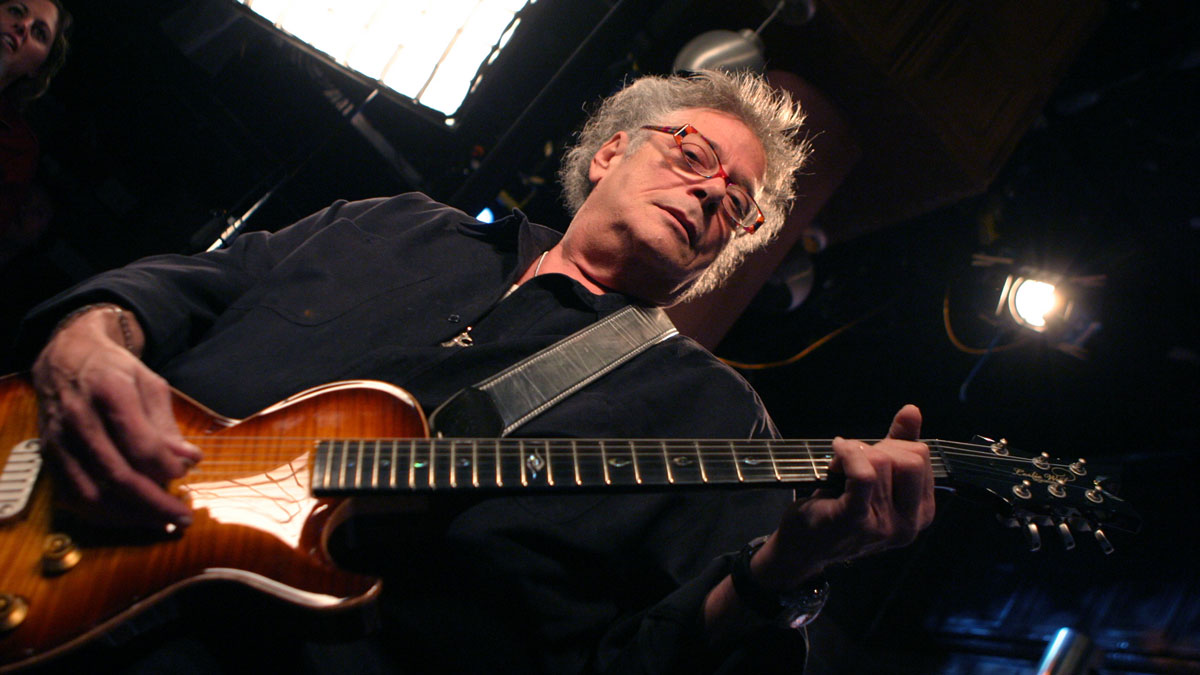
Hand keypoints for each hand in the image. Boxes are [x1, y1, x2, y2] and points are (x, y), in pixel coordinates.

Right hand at [31, 306, 200, 528]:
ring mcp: (60, 441)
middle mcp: (80, 419)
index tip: (185, 473)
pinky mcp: (49, 456)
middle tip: (182, 517)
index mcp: (110, 393)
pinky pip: (74, 496)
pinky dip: (103, 513)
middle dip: (155, 503)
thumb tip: (188, 460)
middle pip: (118, 475)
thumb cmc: (114, 371)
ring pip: (93, 494)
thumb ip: (167, 426)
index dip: (166, 467)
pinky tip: (129, 516)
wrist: (66, 357)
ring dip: (130, 515)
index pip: (140, 445)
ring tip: (160, 521)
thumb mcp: (150, 386)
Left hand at [754, 405, 935, 588]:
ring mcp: (884, 526)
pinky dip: (848, 454)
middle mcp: (909, 524)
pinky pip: (863, 475)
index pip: (922, 458)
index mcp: (920, 513)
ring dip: (854, 453)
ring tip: (838, 467)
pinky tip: (836, 450)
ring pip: (883, 463)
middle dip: (879, 448)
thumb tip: (912, 410)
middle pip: (911, 459)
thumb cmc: (838, 507)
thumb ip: (898, 446)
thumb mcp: (875, 478)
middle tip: (853, 458)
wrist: (803, 546)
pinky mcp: (856, 520)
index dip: (893, 446)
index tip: (868, 455)